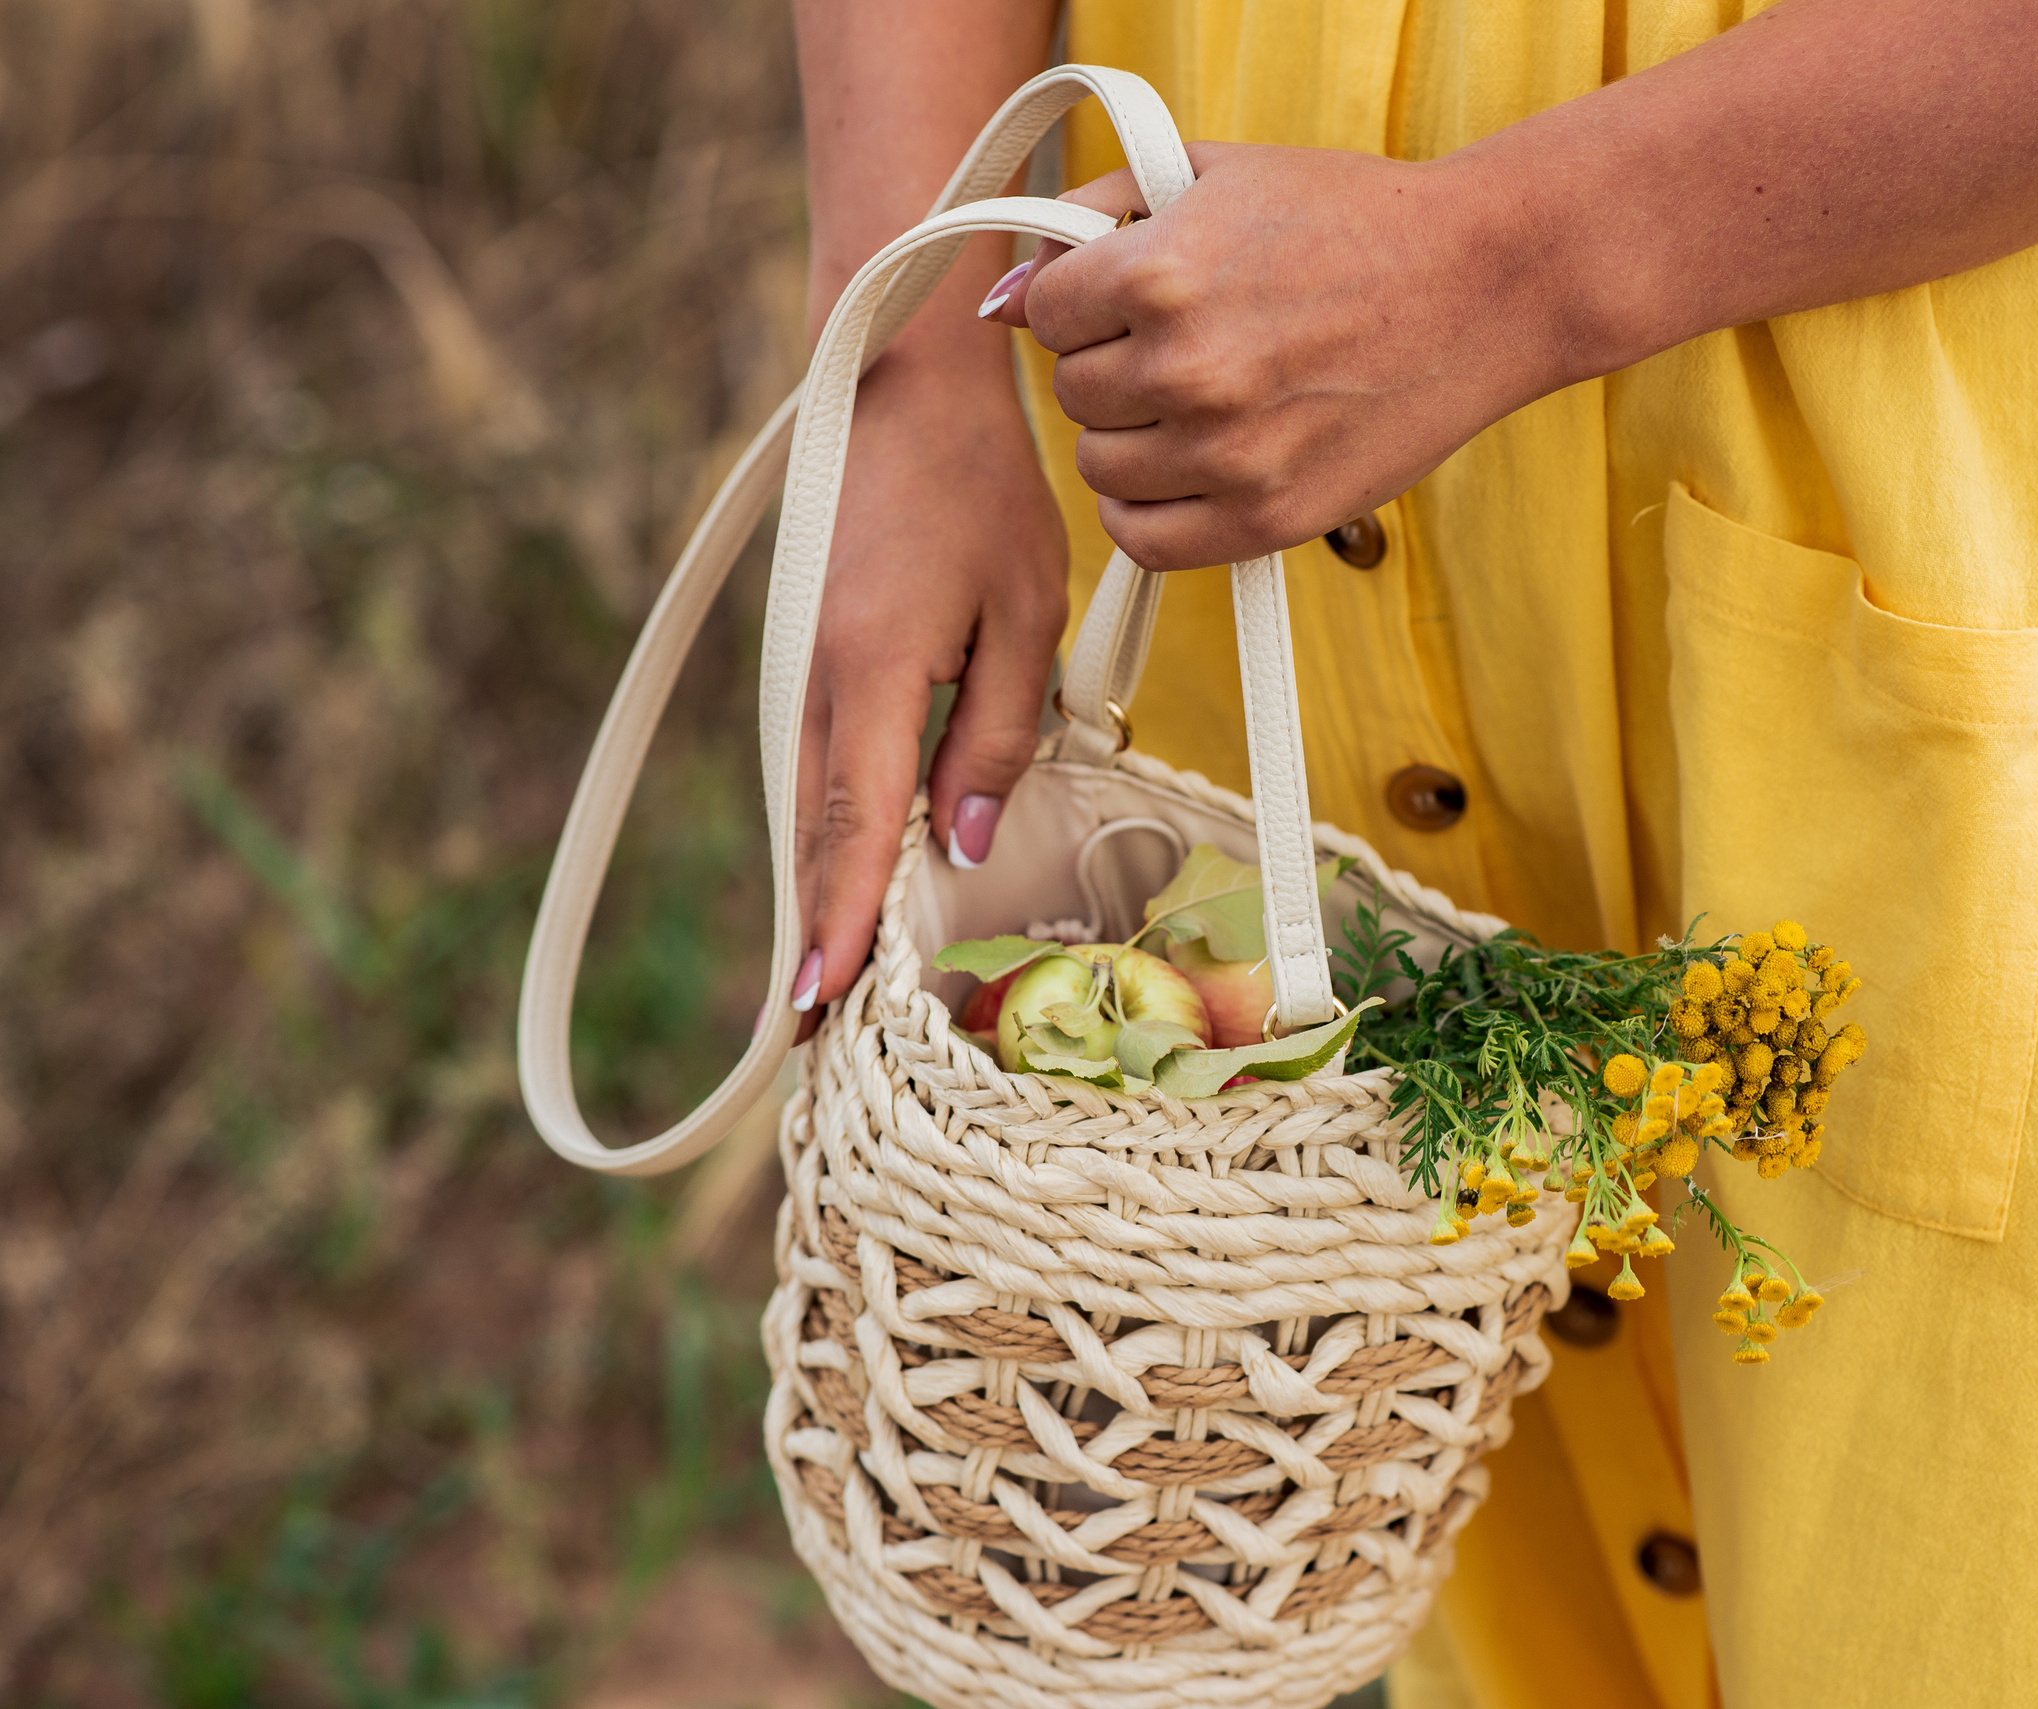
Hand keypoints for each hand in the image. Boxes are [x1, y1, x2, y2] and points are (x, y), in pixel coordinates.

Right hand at [789, 346, 1066, 1034]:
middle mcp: (818, 683)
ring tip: (821, 995)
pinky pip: (815, 772)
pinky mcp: (811, 660)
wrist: (899, 386)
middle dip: (814, 941)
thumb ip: (997, 733)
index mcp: (872, 672)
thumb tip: (965, 840)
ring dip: (815, 898)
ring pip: (807, 812)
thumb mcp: (1023, 611)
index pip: (857, 825)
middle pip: (813, 838)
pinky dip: (823, 840)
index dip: (841, 923)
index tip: (821, 1007)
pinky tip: (840, 889)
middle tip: (810, 1047)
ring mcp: (804, 672)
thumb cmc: (979, 491)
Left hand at [986, 142, 1549, 571]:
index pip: (1046, 317)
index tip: (1135, 297)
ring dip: (1135, 439)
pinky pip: (1147, 541)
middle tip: (1184, 345)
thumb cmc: (1353, 220)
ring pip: (1103, 469)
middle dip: (1113, 367)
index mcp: (1159, 275)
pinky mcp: (1268, 518)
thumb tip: (1002, 301)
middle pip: (1074, 395)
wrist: (1483, 284)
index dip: (1085, 303)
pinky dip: (1152, 511)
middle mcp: (1186, 371)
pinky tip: (1193, 468)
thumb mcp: (1213, 174)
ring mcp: (1227, 454)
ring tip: (1202, 402)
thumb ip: (1092, 218)